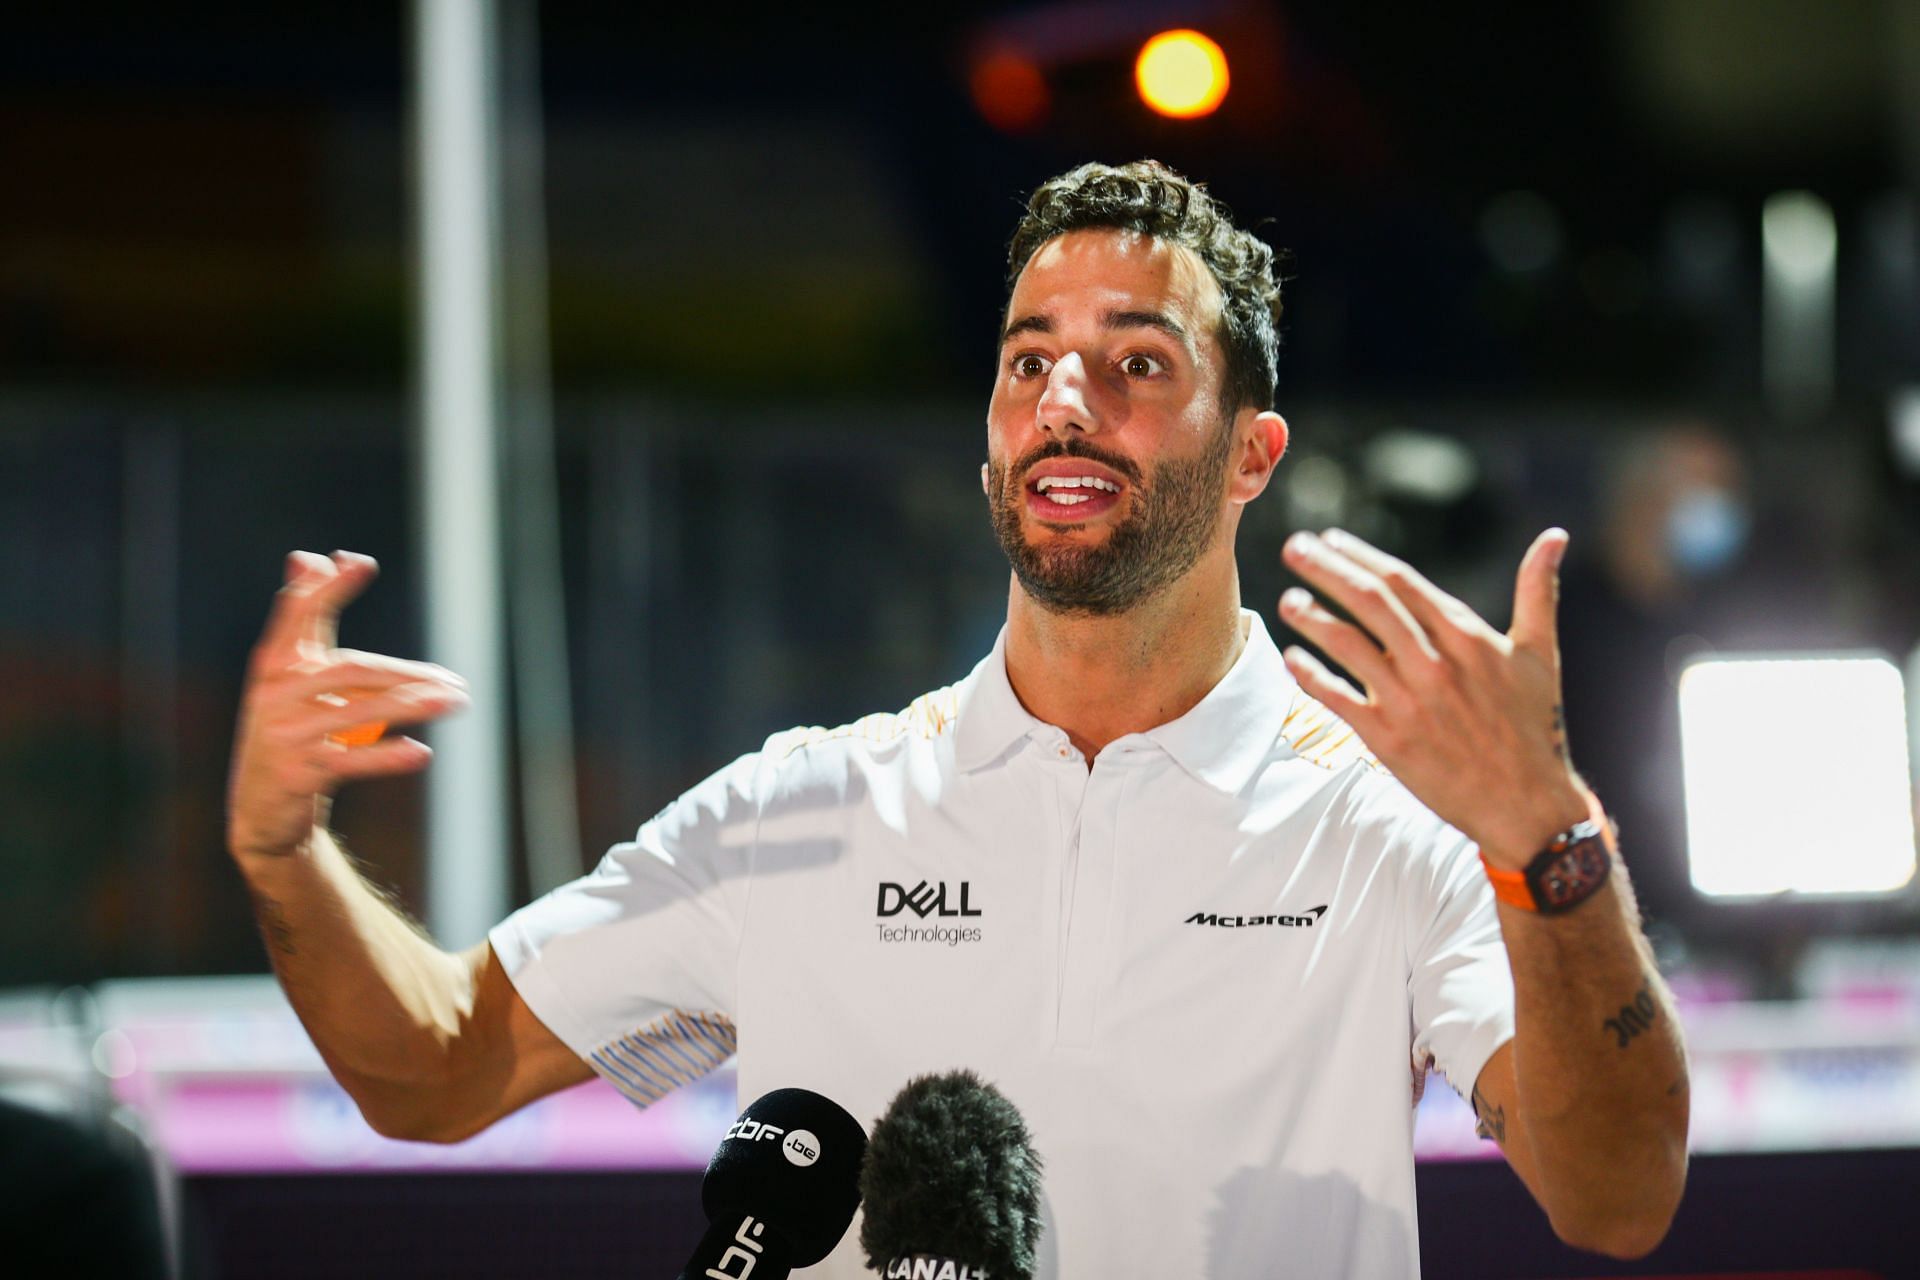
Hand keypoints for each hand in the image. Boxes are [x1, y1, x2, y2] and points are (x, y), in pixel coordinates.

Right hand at [226, 550, 468, 859]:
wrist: (263, 809)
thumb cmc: (288, 728)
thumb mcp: (289, 675)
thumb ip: (304, 618)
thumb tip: (312, 556)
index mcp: (274, 664)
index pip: (299, 615)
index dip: (327, 589)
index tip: (359, 562)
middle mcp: (274, 695)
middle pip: (350, 670)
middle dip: (406, 673)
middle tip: (456, 681)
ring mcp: (284, 736)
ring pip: (358, 714)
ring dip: (412, 705)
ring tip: (456, 701)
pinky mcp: (298, 774)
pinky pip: (350, 761)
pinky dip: (387, 757)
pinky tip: (421, 752)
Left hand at [1276, 527, 1587, 867]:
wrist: (1526, 804)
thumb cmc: (1534, 725)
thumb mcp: (1541, 654)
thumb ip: (1538, 591)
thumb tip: (1556, 535)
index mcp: (1468, 637)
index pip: (1403, 582)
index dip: (1362, 556)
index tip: (1331, 539)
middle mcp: (1435, 663)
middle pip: (1370, 601)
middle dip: (1326, 569)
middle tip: (1294, 547)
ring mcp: (1410, 701)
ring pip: (1348, 646)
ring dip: (1312, 618)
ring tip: (1287, 599)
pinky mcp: (1389, 740)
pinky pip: (1338, 699)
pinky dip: (1311, 675)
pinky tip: (1291, 657)